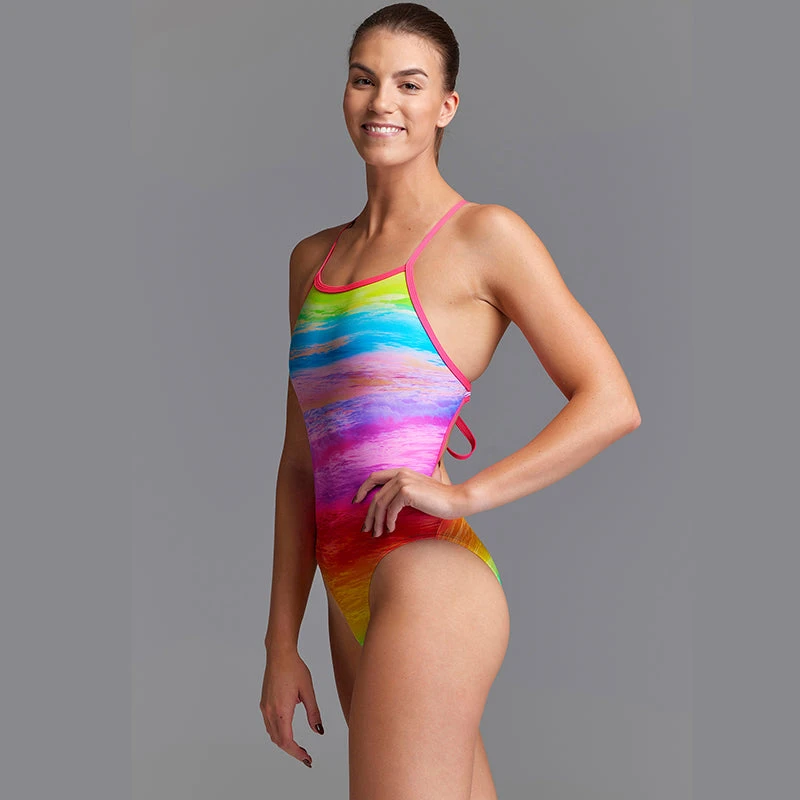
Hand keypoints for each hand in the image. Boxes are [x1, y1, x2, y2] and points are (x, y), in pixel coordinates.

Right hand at [260, 648, 323, 767]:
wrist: (279, 654)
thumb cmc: (294, 668)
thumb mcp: (308, 691)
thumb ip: (314, 713)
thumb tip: (319, 731)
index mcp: (281, 710)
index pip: (287, 741)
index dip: (297, 753)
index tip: (307, 759)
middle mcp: (270, 712)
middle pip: (279, 741)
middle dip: (292, 751)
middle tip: (306, 756)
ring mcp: (265, 708)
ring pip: (273, 735)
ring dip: (284, 744)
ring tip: (298, 747)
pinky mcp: (264, 703)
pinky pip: (269, 725)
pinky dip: (278, 734)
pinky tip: (287, 732)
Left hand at [352, 465, 468, 536]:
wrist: (455, 500)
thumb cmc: (437, 501)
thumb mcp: (416, 493)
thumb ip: (401, 494)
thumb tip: (384, 508)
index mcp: (401, 471)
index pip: (374, 477)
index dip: (362, 489)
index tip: (357, 503)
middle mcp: (400, 474)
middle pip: (375, 495)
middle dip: (369, 514)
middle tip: (366, 529)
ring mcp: (403, 481)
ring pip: (381, 504)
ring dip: (377, 522)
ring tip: (377, 534)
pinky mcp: (406, 492)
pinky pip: (391, 510)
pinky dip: (389, 521)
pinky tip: (391, 529)